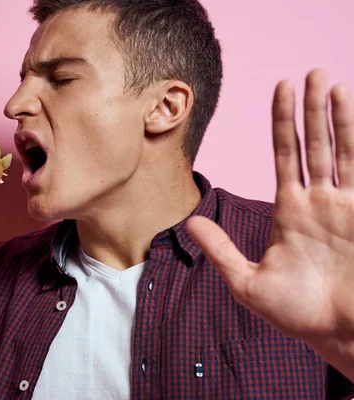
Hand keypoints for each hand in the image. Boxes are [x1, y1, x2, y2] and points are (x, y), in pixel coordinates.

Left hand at [187, 69, 353, 377]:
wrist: (337, 334)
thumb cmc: (296, 313)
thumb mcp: (247, 282)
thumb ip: (221, 250)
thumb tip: (187, 224)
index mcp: (290, 212)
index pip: (285, 156)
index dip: (282, 123)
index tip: (280, 90)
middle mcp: (319, 202)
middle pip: (313, 144)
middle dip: (311, 109)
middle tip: (308, 72)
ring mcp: (346, 206)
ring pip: (340, 150)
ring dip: (337, 116)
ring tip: (329, 82)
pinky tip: (352, 111)